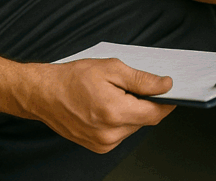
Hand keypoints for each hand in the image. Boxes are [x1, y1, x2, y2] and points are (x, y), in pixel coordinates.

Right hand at [25, 58, 175, 153]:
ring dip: (130, 112)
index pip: (155, 114)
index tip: (170, 93)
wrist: (44, 94)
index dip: (166, 103)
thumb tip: (165, 86)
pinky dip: (119, 121)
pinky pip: (120, 134)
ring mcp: (103, 143)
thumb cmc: (72, 79)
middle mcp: (110, 133)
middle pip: (144, 120)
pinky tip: (105, 108)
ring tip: (110, 96)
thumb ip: (142, 80)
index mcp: (115, 112)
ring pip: (133, 127)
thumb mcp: (111, 69)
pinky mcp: (98, 147)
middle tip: (127, 87)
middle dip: (143, 103)